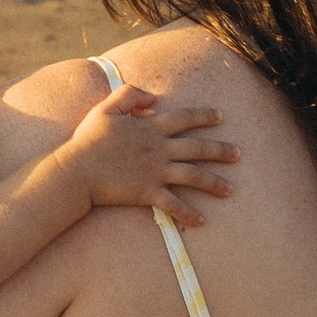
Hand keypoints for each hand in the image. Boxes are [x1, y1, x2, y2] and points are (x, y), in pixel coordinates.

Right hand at [54, 84, 237, 230]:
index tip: (220, 116)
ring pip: (193, 176)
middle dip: (220, 150)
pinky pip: (173, 205)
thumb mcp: (106, 108)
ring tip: (231, 190)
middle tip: (238, 154)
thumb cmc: (89, 140)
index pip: (184, 118)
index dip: (203, 115)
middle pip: (197, 148)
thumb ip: (130, 95)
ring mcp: (155, 172)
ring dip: (214, 183)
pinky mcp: (148, 192)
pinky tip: (201, 222)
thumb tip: (153, 97)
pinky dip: (188, 214)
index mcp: (150, 128)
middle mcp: (159, 149)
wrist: (77, 171)